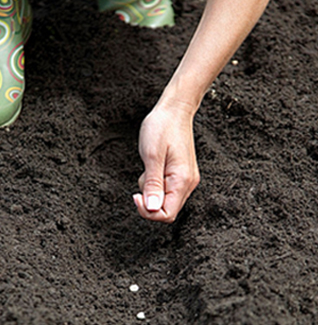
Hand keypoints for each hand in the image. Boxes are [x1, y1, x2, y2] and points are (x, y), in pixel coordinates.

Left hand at [133, 101, 199, 222]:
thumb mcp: (152, 155)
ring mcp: (186, 180)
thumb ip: (152, 184)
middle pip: (166, 211)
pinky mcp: (181, 175)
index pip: (167, 215)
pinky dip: (155, 184)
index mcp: (182, 180)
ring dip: (151, 191)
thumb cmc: (162, 127)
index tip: (135, 196)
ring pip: (164, 201)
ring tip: (149, 167)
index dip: (148, 212)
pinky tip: (153, 167)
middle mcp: (188, 183)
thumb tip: (152, 209)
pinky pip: (166, 190)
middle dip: (149, 201)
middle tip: (142, 178)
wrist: (174, 109)